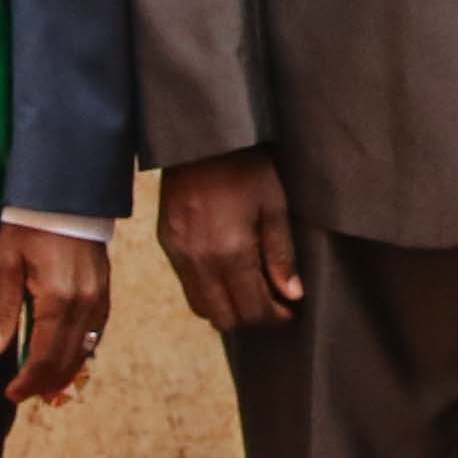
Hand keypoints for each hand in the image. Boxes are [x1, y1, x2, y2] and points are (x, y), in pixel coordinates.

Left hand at [0, 222, 111, 405]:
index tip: (11, 393)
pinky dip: (80, 352)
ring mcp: (99, 300)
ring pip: (84, 351)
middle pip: (66, 360)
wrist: (65, 196)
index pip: (43, 357)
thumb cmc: (29, 225)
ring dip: (63, 372)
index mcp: (56, 300)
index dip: (27, 381)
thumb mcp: (7, 263)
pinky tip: (65, 357)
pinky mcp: (105, 294)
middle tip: (23, 393)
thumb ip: (3, 309)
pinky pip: (95, 334)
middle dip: (44, 383)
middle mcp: (84, 305)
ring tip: (41, 382)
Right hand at [155, 149, 306, 332]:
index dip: (275, 317)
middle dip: (252, 317)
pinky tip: (228, 272)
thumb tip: (292, 295)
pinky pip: (186, 284)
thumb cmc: (246, 167)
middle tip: (273, 304)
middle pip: (224, 318)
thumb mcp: (274, 206)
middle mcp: (199, 261)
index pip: (252, 309)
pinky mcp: (165, 244)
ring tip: (250, 290)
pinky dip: (208, 290)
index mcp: (230, 253)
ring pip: (201, 307)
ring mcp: (177, 254)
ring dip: (227, 307)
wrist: (202, 139)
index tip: (290, 311)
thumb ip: (281, 255)